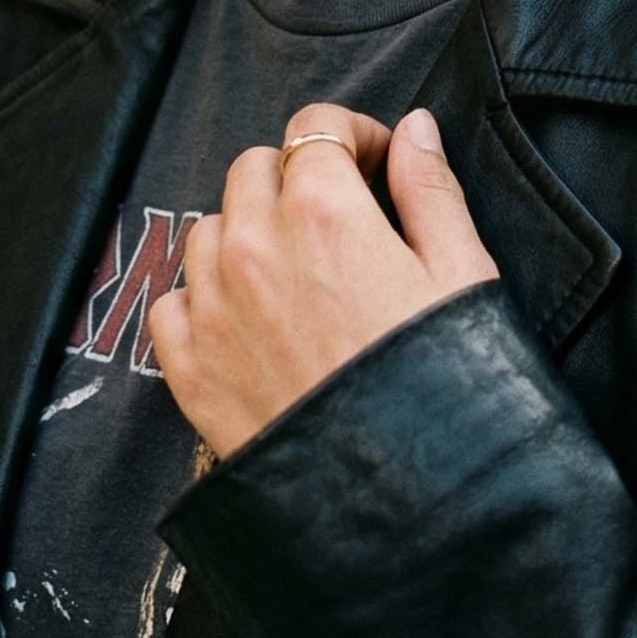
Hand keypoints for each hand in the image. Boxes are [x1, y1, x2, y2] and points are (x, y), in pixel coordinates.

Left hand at [148, 102, 498, 458]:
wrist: (403, 510)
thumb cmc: (446, 389)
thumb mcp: (463, 276)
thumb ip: (431, 189)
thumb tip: (415, 127)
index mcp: (325, 211)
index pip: (314, 127)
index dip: (350, 137)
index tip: (374, 165)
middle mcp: (255, 246)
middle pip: (254, 169)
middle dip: (297, 178)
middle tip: (341, 221)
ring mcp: (214, 307)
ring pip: (210, 228)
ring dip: (248, 234)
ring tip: (298, 275)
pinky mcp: (189, 369)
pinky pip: (173, 301)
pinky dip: (203, 300)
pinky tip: (250, 323)